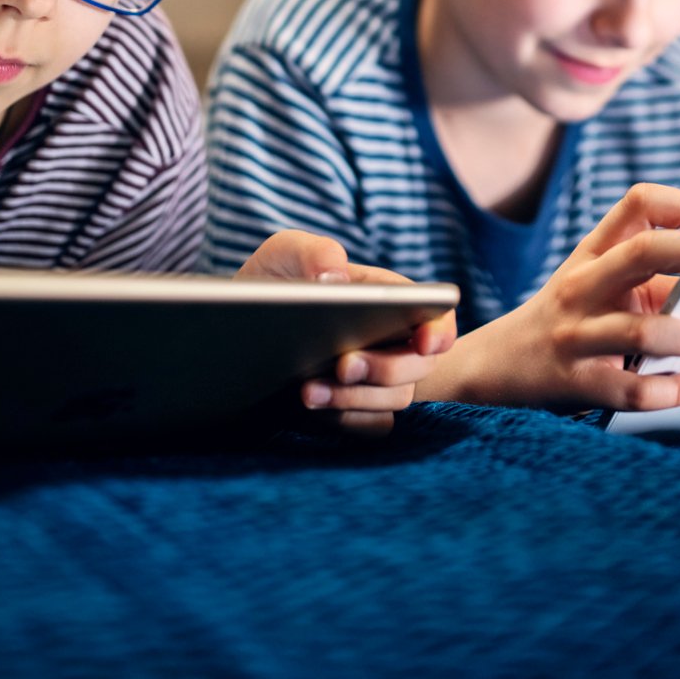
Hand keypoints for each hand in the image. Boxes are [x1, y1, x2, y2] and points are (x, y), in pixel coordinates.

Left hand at [235, 230, 457, 435]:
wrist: (239, 325)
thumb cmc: (275, 280)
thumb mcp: (285, 252)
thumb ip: (313, 252)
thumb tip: (335, 277)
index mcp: (389, 298)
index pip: (436, 315)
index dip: (440, 330)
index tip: (425, 342)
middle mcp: (393, 340)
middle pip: (419, 364)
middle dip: (386, 368)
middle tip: (343, 365)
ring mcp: (376, 378)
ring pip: (395, 399)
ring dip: (356, 398)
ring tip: (306, 391)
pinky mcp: (357, 409)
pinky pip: (373, 426)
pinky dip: (348, 420)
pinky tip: (313, 410)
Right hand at [416, 183, 679, 411]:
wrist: (497, 365)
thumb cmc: (569, 317)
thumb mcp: (600, 281)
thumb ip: (654, 274)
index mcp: (594, 252)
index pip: (639, 202)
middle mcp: (582, 285)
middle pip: (644, 251)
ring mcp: (576, 334)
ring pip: (640, 330)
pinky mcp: (576, 382)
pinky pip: (630, 389)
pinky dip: (671, 390)